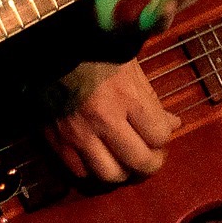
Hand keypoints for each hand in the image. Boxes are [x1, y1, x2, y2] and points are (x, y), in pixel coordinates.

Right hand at [45, 60, 178, 183]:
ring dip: (123, 170)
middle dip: (152, 162)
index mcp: (126, 96)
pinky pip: (81, 172)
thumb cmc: (94, 50)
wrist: (48, 47)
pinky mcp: (57, 141)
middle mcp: (104, 120)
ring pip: (110, 175)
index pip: (159, 136)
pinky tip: (98, 155)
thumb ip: (151, 98)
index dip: (164, 136)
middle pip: (139, 162)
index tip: (160, 131)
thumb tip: (172, 124)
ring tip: (124, 158)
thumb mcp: (129, 66)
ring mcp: (78, 134)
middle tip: (150, 155)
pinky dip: (93, 169)